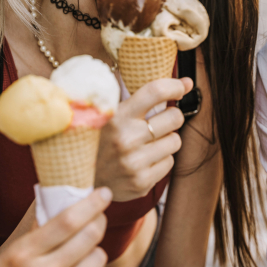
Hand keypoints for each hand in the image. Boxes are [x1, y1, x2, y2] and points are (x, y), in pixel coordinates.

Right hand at [0, 188, 111, 266]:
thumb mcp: (6, 258)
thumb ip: (33, 231)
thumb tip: (58, 200)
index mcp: (22, 255)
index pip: (68, 220)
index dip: (92, 203)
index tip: (104, 193)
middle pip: (90, 235)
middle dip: (98, 221)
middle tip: (97, 218)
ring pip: (98, 257)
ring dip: (93, 251)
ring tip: (81, 254)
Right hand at [96, 77, 192, 200]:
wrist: (79, 178)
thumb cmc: (101, 139)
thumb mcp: (111, 114)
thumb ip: (144, 97)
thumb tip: (188, 83)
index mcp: (116, 116)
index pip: (155, 92)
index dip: (174, 86)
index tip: (182, 86)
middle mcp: (126, 139)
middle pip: (174, 118)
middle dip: (171, 117)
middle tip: (159, 121)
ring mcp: (134, 163)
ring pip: (175, 141)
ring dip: (166, 139)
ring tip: (148, 142)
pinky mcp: (141, 183)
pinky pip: (169, 162)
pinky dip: (161, 159)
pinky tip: (144, 159)